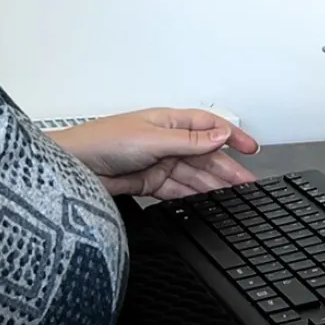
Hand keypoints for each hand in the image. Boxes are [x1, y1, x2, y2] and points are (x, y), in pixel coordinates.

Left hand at [51, 107, 259, 198]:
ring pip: (194, 175)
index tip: (251, 148)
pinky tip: (205, 202)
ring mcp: (158, 162)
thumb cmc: (103, 141)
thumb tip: (220, 134)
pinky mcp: (148, 183)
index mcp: (168, 121)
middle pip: (204, 155)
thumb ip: (189, 140)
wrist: (73, 168)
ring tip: (233, 197)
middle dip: (227, 168)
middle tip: (248, 184)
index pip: (208, 126)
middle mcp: (166, 140)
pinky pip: (178, 190)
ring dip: (213, 185)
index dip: (231, 136)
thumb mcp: (152, 138)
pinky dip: (192, 196)